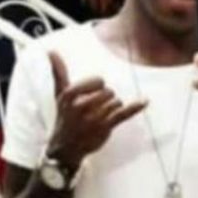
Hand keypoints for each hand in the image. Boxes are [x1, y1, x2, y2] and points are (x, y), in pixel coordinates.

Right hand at [46, 52, 146, 167]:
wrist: (65, 147)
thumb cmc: (65, 117)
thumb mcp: (60, 94)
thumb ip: (59, 72)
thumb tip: (51, 51)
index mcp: (69, 95)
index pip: (98, 81)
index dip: (99, 86)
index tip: (91, 94)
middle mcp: (80, 106)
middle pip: (109, 92)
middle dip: (106, 99)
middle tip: (95, 109)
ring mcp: (93, 118)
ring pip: (117, 102)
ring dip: (113, 108)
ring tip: (100, 117)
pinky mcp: (105, 128)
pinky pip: (123, 113)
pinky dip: (135, 107)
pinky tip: (145, 101)